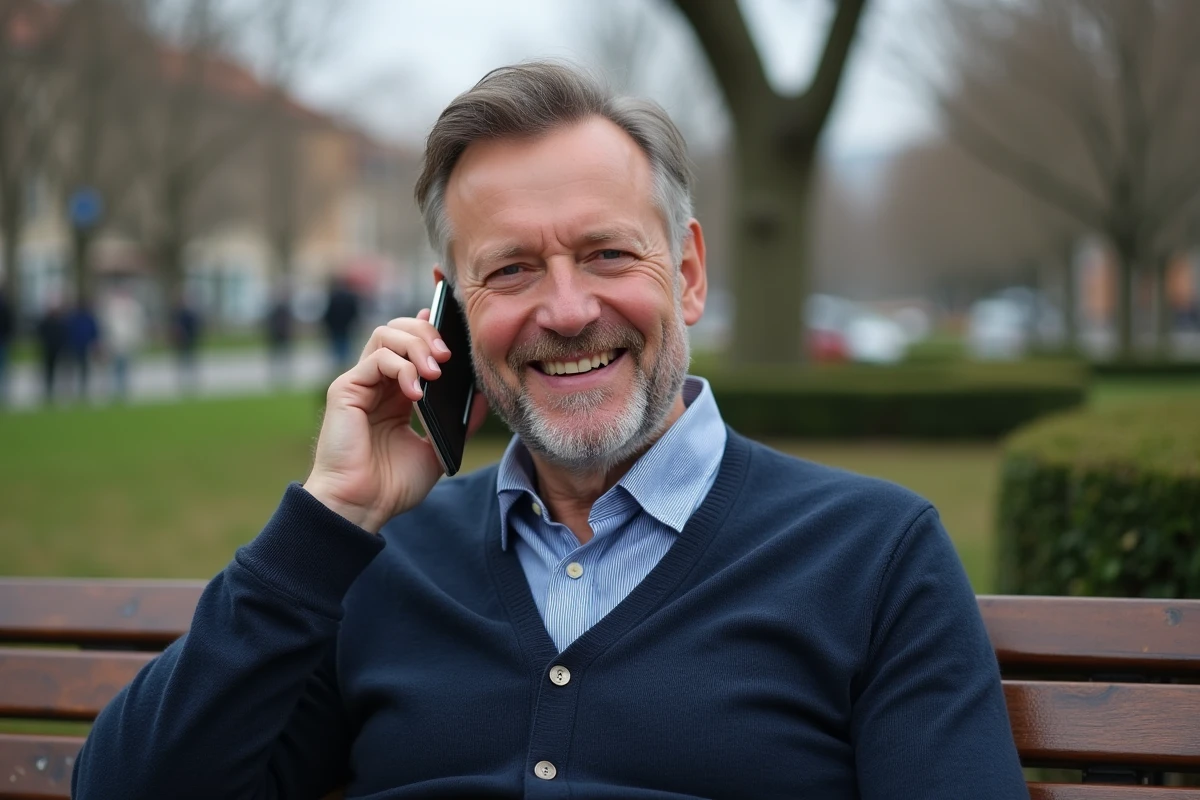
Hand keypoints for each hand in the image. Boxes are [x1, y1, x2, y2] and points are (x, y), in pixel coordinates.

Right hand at [303, 309, 490, 532]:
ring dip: (416, 345)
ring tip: (436, 372)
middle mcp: (377, 383)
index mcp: (396, 393)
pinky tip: (417, 393)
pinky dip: (401, 368)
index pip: (411, 344)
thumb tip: (484, 396)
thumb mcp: (438, 448)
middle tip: (448, 356)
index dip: (431, 331)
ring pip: (386, 335)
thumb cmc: (393, 485)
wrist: (362, 507)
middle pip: (398, 330)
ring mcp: (360, 384)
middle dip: (428, 334)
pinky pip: (376, 359)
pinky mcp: (345, 390)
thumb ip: (459, 422)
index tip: (456, 333)